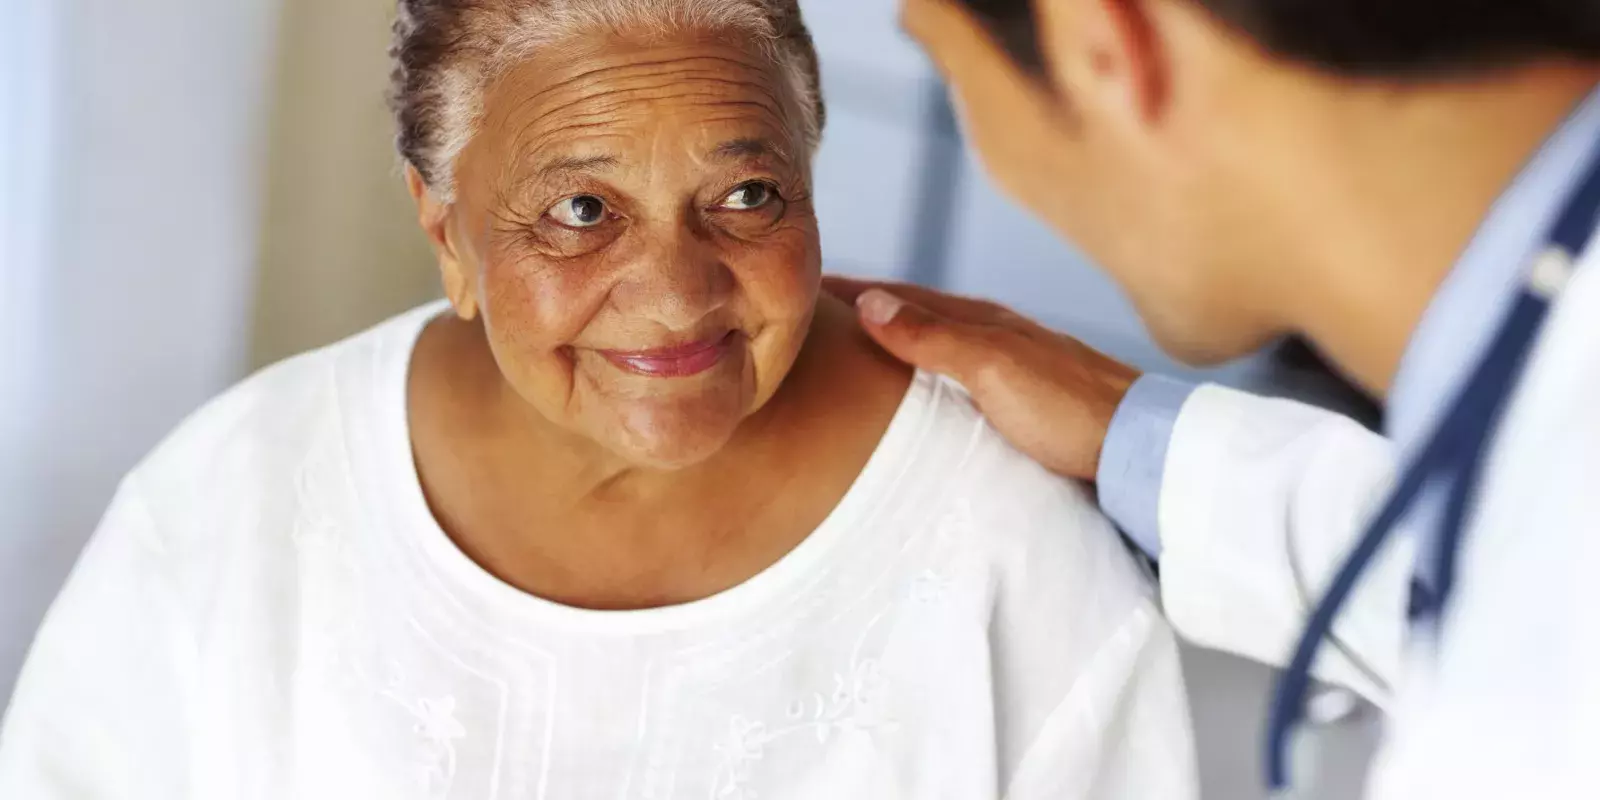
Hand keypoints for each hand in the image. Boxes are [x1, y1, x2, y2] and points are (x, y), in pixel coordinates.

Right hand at [825, 276, 1139, 480]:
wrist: (1144, 448)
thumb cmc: (1071, 412)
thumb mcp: (993, 370)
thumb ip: (932, 337)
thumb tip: (868, 302)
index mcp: (984, 319)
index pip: (901, 295)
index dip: (851, 291)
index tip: (803, 285)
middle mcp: (996, 332)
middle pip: (916, 311)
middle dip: (866, 306)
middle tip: (814, 310)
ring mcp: (1013, 361)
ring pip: (937, 339)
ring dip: (895, 336)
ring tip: (855, 343)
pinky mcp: (1027, 394)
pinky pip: (957, 367)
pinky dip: (925, 364)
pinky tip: (923, 383)